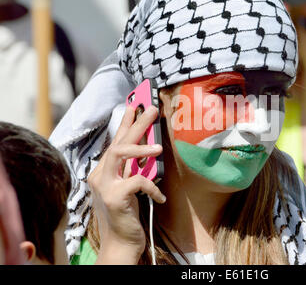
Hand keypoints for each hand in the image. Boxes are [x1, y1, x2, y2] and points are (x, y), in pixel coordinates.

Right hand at [88, 105, 164, 263]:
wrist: (121, 244)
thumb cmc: (127, 215)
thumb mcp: (130, 187)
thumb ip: (133, 169)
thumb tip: (149, 148)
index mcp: (104, 171)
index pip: (116, 141)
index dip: (125, 122)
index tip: (134, 105)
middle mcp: (100, 175)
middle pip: (118, 142)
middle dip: (136, 123)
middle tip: (151, 108)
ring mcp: (104, 186)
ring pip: (120, 153)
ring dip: (141, 147)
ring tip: (159, 147)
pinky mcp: (114, 198)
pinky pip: (138, 181)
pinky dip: (152, 186)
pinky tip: (160, 196)